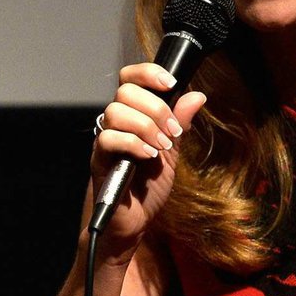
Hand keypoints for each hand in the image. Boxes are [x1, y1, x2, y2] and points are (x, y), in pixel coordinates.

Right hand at [89, 62, 206, 247]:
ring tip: (161, 147)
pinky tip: (149, 157)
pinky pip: (108, 139)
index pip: (130, 78)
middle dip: (155, 108)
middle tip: (172, 132)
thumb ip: (180, 124)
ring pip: (115, 111)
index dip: (148, 73)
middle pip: (125, 91)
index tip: (171, 84)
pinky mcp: (98, 160)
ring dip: (146, 126)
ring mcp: (104, 140)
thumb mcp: (172, 152)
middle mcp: (115, 123)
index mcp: (132, 115)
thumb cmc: (148, 187)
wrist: (134, 222)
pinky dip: (133, 144)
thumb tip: (196, 96)